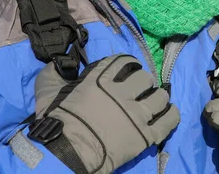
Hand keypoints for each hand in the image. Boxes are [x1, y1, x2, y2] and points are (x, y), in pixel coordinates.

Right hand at [32, 54, 179, 173]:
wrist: (64, 156)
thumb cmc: (55, 125)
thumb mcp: (47, 93)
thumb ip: (53, 74)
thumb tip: (59, 64)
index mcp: (101, 79)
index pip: (125, 61)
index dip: (129, 65)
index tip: (129, 71)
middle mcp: (123, 92)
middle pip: (145, 78)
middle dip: (143, 83)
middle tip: (139, 91)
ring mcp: (137, 114)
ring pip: (160, 97)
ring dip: (158, 98)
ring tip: (154, 102)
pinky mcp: (146, 135)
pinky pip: (169, 120)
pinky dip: (172, 115)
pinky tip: (169, 114)